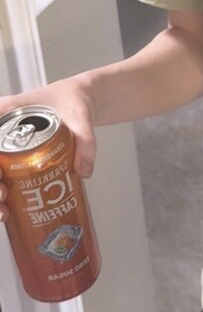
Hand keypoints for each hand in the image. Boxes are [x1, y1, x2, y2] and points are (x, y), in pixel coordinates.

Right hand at [0, 77, 96, 222]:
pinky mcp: (11, 157)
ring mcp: (4, 144)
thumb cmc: (73, 100)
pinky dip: (2, 195)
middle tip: (4, 196)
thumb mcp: (80, 117)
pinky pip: (2, 175)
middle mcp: (0, 128)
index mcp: (7, 111)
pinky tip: (9, 212)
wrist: (78, 100)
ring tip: (5, 212)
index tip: (0, 174)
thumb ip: (85, 141)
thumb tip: (83, 172)